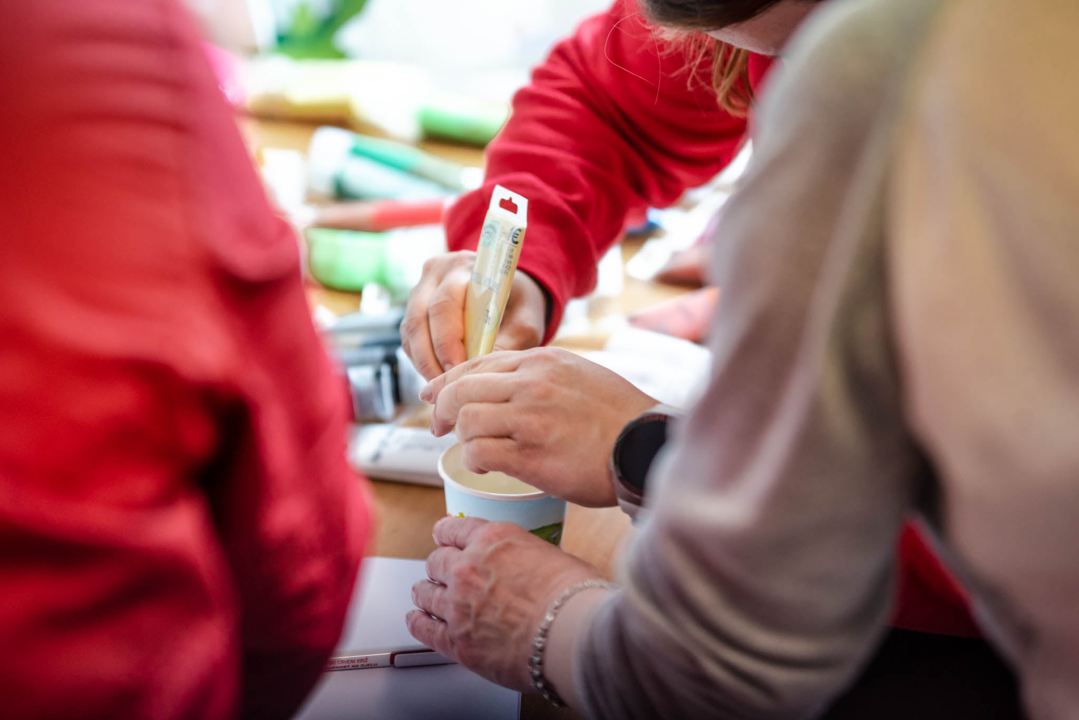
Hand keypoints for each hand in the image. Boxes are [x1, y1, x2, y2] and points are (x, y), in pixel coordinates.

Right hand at [401, 251, 547, 380]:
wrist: (510, 290)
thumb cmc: (520, 306)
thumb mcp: (525, 323)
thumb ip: (506, 344)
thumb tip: (478, 371)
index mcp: (466, 267)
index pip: (445, 304)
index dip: (447, 341)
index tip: (458, 370)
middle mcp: (437, 272)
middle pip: (419, 318)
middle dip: (431, 358)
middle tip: (446, 387)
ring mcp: (421, 287)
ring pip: (410, 331)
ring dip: (423, 363)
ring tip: (443, 387)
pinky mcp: (414, 307)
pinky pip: (409, 338)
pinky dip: (420, 360)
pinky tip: (438, 377)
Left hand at [407, 516, 601, 691]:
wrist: (570, 632)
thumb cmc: (573, 595)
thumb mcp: (552, 555)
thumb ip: (527, 557)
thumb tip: (531, 568)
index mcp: (492, 539)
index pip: (454, 528)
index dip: (446, 533)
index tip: (443, 536)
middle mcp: (468, 567)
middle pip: (436, 561)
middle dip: (439, 566)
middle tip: (442, 572)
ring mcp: (457, 604)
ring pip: (425, 592)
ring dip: (426, 593)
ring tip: (426, 595)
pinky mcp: (456, 640)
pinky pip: (424, 628)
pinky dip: (418, 622)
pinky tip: (418, 620)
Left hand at [420, 348, 656, 506]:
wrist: (646, 447)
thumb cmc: (619, 418)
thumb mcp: (581, 375)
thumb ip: (543, 375)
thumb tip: (507, 384)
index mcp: (543, 360)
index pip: (479, 363)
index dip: (449, 381)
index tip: (435, 395)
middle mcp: (532, 383)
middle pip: (462, 389)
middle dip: (443, 409)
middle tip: (438, 426)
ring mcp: (530, 417)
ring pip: (466, 419)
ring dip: (461, 436)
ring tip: (469, 449)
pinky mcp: (530, 454)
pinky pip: (479, 452)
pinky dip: (473, 459)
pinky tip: (484, 466)